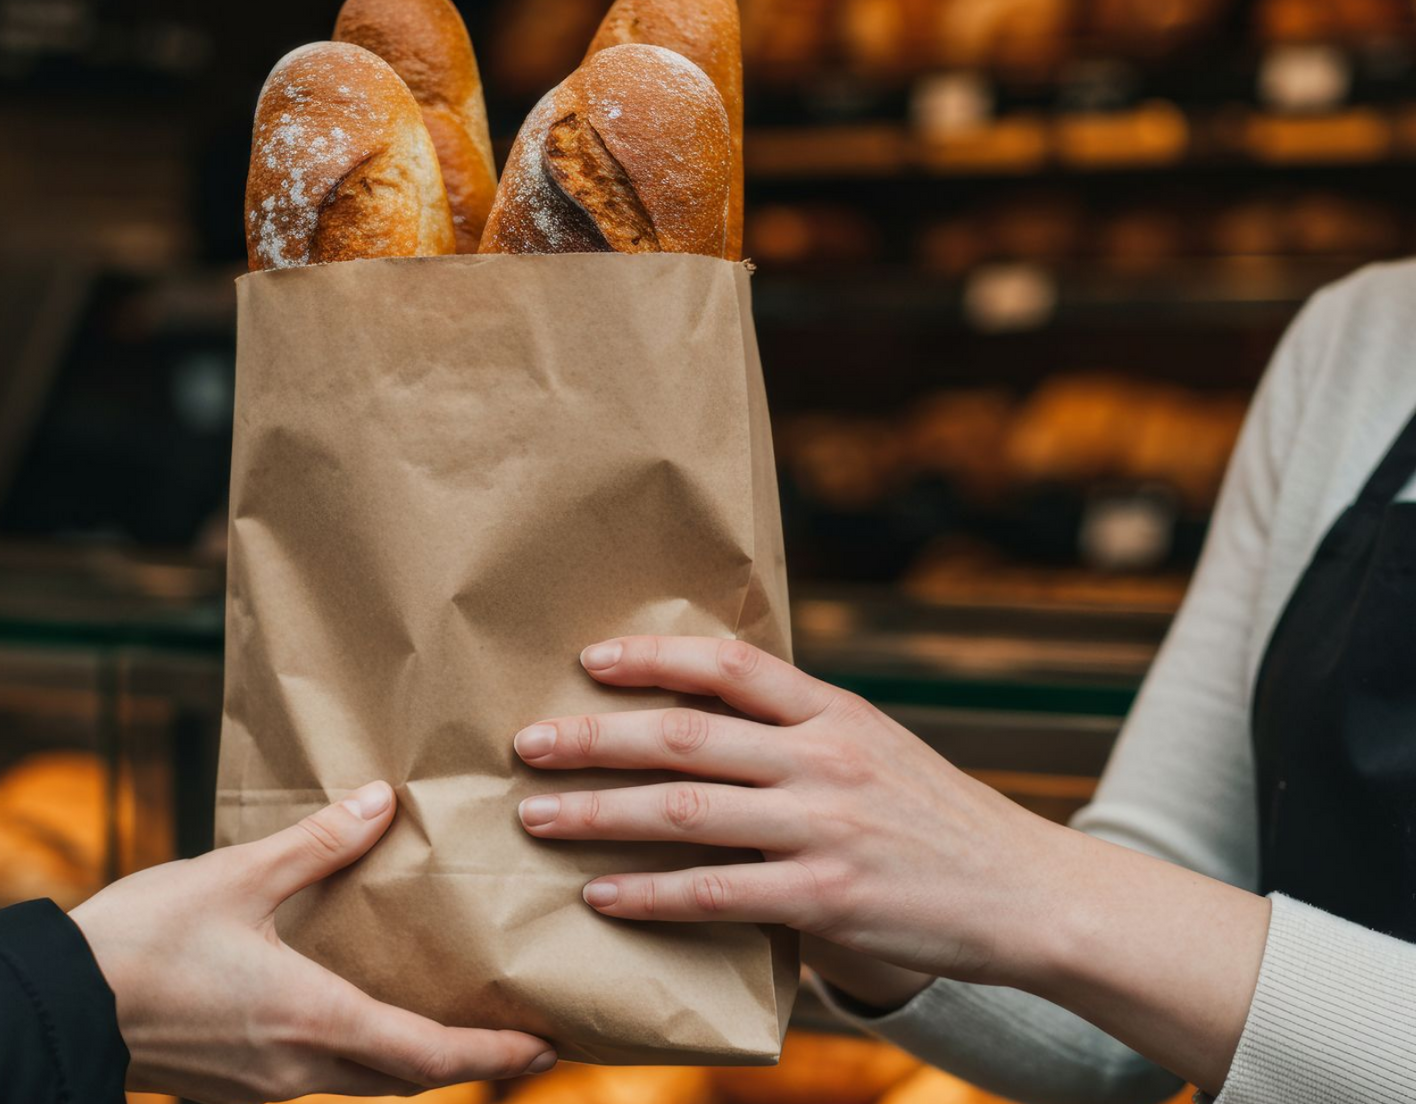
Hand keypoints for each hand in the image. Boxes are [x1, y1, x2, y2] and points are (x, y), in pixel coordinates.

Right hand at [71, 782, 554, 1102]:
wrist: (57, 1003)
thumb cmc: (142, 939)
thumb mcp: (235, 876)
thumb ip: (316, 843)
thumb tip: (381, 803)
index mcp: (313, 1018)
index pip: (426, 1054)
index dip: (491, 1054)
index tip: (542, 1046)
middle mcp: (297, 1066)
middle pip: (403, 1079)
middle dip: (463, 1062)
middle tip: (515, 1040)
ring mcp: (261, 1084)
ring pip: (358, 1083)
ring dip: (407, 1061)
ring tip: (441, 1024)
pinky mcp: (230, 1083)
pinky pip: (314, 1078)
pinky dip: (354, 1058)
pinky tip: (348, 1021)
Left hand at [512, 635, 1064, 983]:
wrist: (1030, 893)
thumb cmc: (937, 819)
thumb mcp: (878, 746)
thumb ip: (799, 729)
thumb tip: (703, 712)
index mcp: (835, 712)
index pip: (730, 664)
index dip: (653, 656)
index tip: (589, 659)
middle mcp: (825, 759)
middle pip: (685, 737)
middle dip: (594, 738)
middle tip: (526, 744)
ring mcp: (825, 828)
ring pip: (685, 813)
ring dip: (599, 815)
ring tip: (537, 819)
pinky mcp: (826, 900)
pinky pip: (716, 894)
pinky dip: (650, 895)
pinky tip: (604, 896)